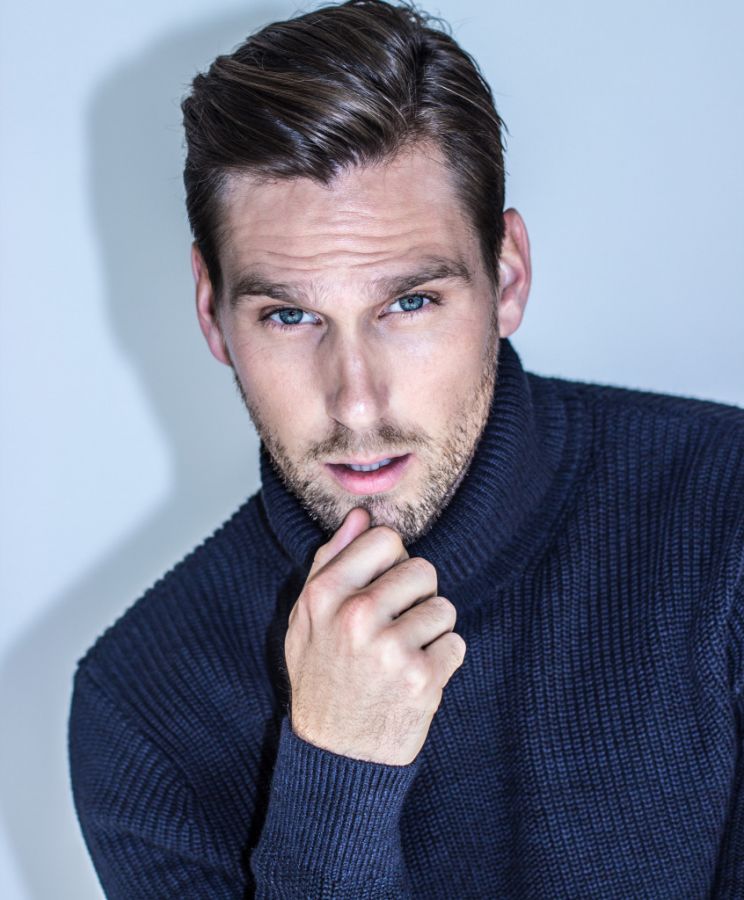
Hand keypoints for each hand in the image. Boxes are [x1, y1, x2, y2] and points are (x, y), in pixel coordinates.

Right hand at [284, 507, 465, 764]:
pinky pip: (456, 643)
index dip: (391, 563)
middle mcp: (356, 617)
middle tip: (393, 629)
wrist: (334, 758)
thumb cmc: (321, 678)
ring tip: (402, 657)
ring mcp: (391, 649)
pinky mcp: (423, 679)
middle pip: (422, 569)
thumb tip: (361, 516)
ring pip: (444, 607)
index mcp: (324, 595)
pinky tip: (415, 679)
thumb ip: (330, 562)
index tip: (382, 591)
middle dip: (415, 596)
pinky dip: (443, 661)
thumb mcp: (305, 619)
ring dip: (431, 631)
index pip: (386, 539)